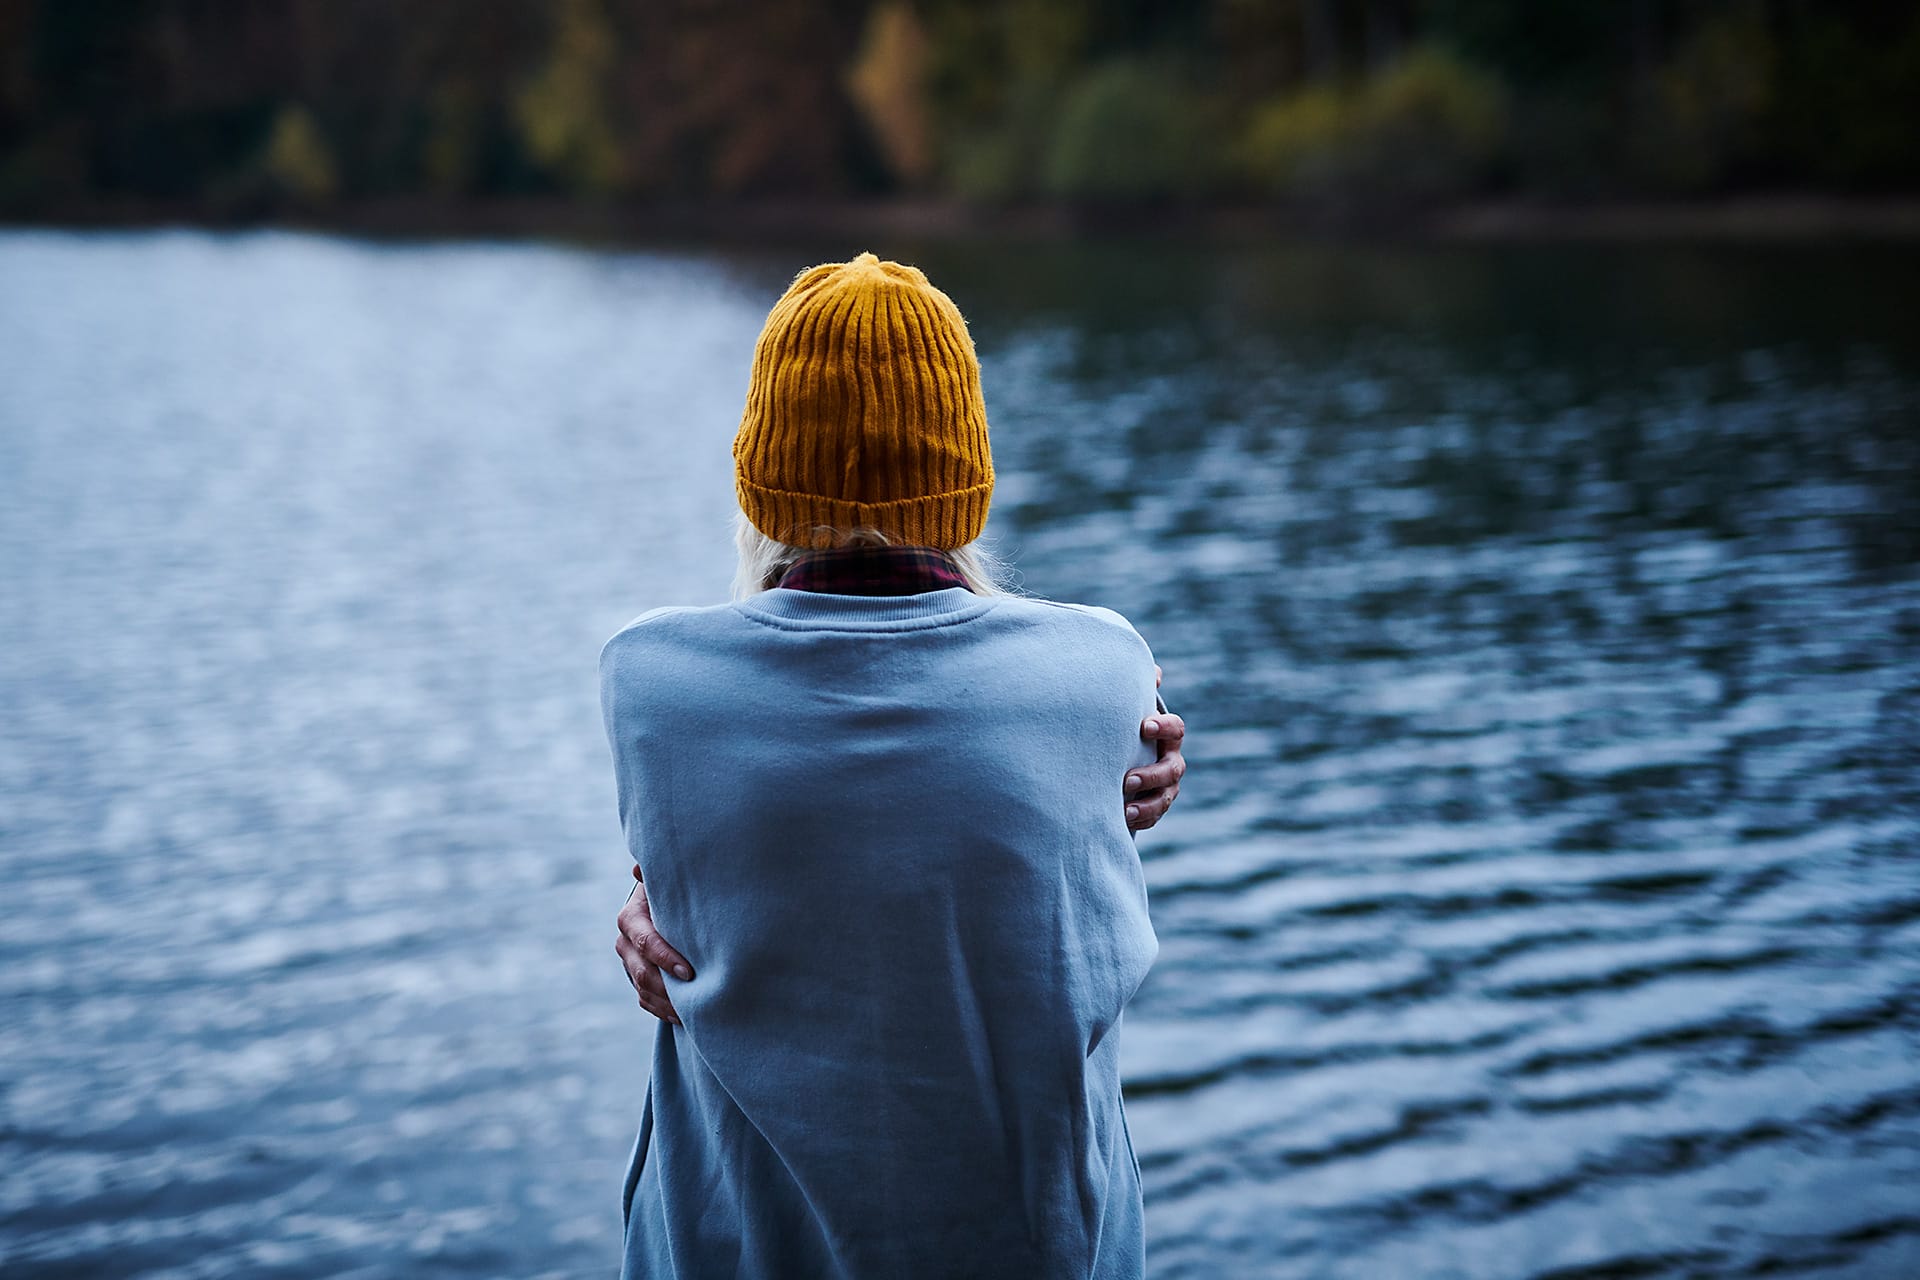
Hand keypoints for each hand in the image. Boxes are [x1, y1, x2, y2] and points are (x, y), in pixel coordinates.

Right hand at [616, 869, 690, 1025]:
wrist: (668, 907)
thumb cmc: (674, 891)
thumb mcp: (667, 882)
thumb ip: (658, 876)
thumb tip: (638, 868)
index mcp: (632, 918)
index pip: (644, 941)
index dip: (664, 957)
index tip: (689, 971)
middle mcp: (625, 943)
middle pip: (642, 972)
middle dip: (669, 987)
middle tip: (696, 996)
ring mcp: (629, 964)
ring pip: (644, 991)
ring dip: (668, 1003)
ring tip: (694, 1012)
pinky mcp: (636, 980)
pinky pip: (646, 1001)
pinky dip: (663, 1010)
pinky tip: (685, 1016)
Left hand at [1125, 665, 1185, 831]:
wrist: (1121, 754)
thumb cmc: (1126, 725)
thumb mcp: (1129, 706)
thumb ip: (1138, 688)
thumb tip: (1153, 671)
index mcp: (1167, 734)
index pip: (1175, 728)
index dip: (1163, 727)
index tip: (1144, 726)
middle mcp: (1171, 760)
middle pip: (1172, 769)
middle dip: (1152, 775)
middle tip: (1128, 779)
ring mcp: (1165, 786)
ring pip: (1165, 798)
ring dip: (1147, 805)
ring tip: (1126, 811)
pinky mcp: (1154, 806)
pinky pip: (1153, 817)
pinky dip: (1141, 820)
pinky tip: (1122, 821)